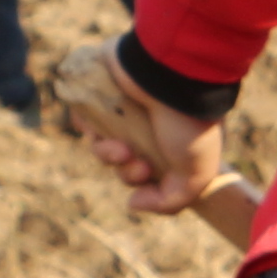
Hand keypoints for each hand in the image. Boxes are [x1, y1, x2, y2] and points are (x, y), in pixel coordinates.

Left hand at [46, 38, 224, 222]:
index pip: (143, 170)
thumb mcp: (195, 177)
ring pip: (99, 140)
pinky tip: (98, 126)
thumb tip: (133, 202)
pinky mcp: (101, 87)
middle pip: (119, 160)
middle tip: (137, 161)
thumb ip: (169, 202)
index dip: (139, 179)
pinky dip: (85, 124)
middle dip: (124, 169)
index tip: (148, 173)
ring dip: (105, 152)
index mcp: (169, 140)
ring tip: (120, 146)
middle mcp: (146, 123)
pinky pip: (81, 113)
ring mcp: (122, 105)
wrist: (176, 75)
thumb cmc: (192, 125)